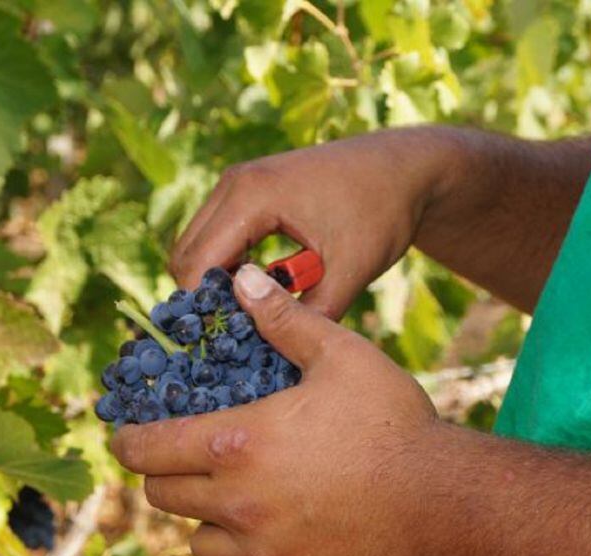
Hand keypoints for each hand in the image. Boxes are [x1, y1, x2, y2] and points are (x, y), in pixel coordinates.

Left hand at [113, 265, 444, 555]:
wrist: (446, 502)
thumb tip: (243, 280)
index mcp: (236, 445)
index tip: (126, 436)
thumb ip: (284, 320)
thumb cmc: (392, 421)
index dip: (128, 441)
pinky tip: (286, 526)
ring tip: (229, 498)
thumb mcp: (341, 355)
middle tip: (178, 459)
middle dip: (161, 475)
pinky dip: (255, 550)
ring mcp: (265, 550)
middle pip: (162, 498)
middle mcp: (238, 504)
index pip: (147, 451)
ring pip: (199, 545)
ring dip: (202, 520)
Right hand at [170, 128, 461, 319]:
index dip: (204, 311)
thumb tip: (271, 353)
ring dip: (217, 283)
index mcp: (252, 195)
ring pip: (197, 246)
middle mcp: (234, 183)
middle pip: (186, 255)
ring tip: (256, 315)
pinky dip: (229, 267)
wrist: (404, 168)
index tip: (225, 347)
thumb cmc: (382, 212)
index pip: (197, 265)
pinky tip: (264, 292)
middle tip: (240, 335)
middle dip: (205, 300)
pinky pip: (217, 236)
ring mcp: (238, 183)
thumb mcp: (350, 271)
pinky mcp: (247, 190)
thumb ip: (309, 314)